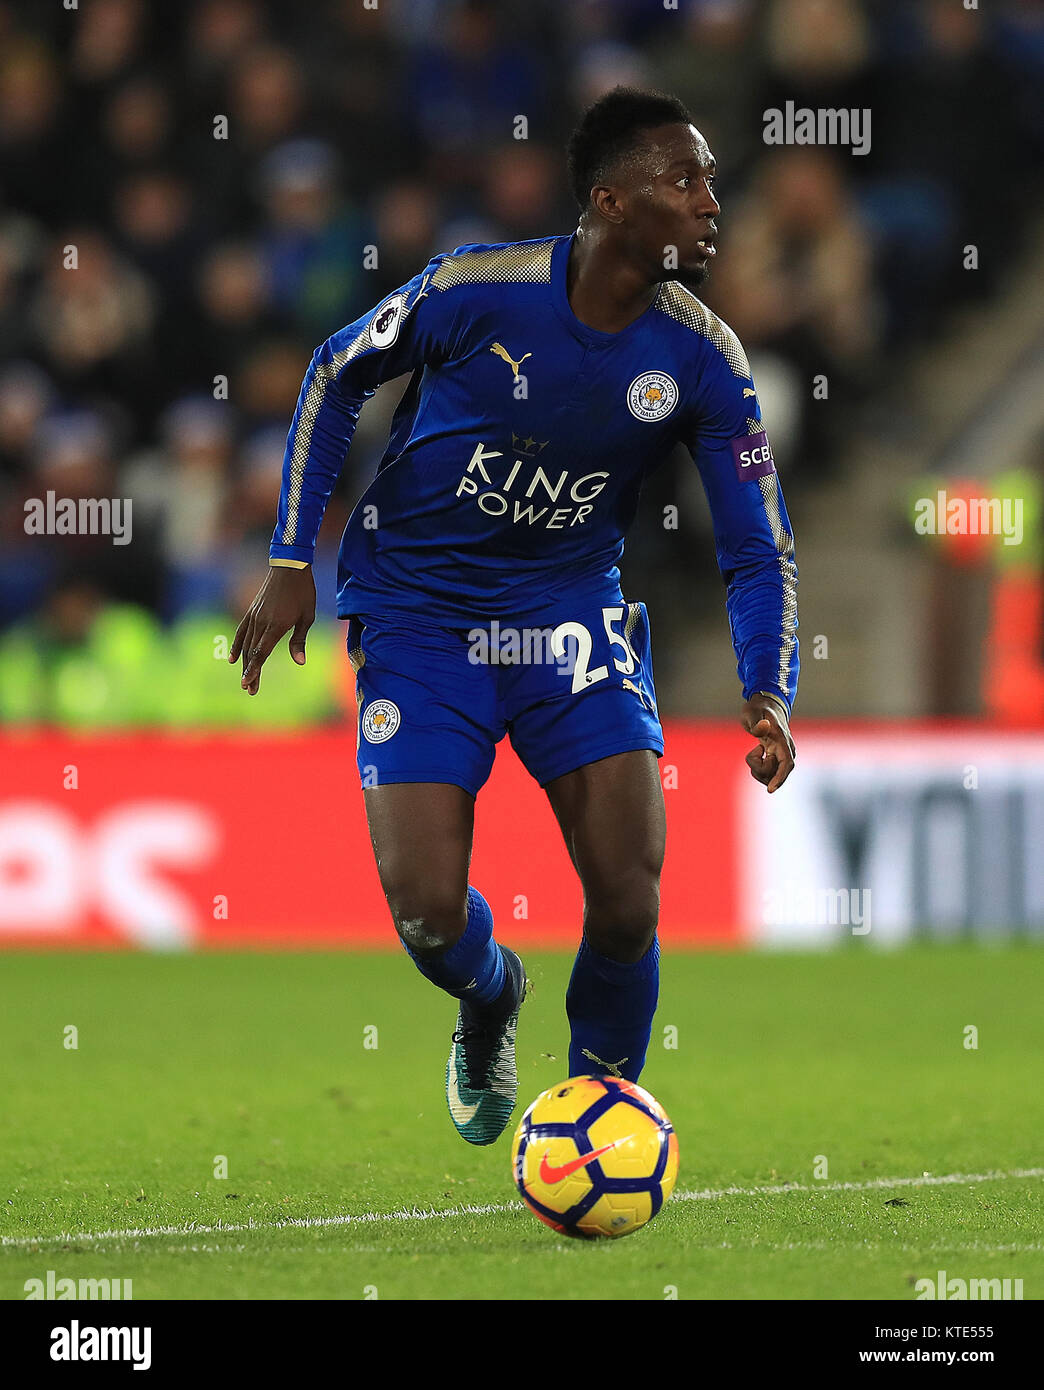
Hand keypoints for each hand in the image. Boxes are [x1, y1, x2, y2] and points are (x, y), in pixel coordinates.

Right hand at [229, 565, 315, 694]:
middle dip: (251, 672)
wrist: (290, 567)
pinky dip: (237, 645)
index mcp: (276, 625)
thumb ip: (299, 640)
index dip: (254, 670)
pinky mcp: (252, 611)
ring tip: (244, 679)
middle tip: (249, 690)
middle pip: (253, 653)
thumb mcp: (307, 617)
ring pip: (246, 644)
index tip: (248, 684)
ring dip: (244, 663)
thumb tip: (300, 662)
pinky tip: (233, 658)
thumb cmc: (303, 592)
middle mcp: (262, 622)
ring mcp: (254, 616)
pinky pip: (241, 631)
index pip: (261, 653)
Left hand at [740, 695, 794, 792]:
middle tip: (755, 749)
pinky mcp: (777, 759)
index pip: (786, 763)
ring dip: (757, 768)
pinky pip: (768, 773)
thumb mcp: (751, 712)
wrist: (765, 706)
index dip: (780, 777)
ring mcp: (783, 755)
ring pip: (771, 775)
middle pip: (776, 773)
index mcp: (782, 739)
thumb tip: (763, 726)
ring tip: (756, 750)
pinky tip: (758, 752)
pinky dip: (757, 767)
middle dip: (760, 769)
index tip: (770, 790)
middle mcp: (786, 749)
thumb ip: (756, 722)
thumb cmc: (757, 709)